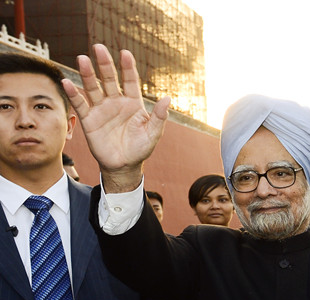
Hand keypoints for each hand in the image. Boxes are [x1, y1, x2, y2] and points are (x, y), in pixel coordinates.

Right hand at [61, 44, 169, 192]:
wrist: (124, 166)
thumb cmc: (141, 149)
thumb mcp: (153, 133)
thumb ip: (159, 116)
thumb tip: (168, 98)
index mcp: (133, 104)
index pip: (130, 81)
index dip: (128, 67)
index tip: (125, 53)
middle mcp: (116, 102)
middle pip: (110, 79)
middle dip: (104, 64)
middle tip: (98, 47)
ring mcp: (102, 109)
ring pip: (93, 88)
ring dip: (87, 74)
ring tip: (82, 59)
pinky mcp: (89, 120)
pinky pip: (80, 104)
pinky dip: (74, 94)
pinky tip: (67, 82)